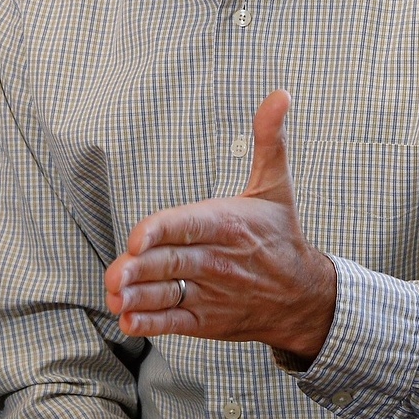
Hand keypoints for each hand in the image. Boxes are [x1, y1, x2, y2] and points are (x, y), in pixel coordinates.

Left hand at [104, 90, 336, 359]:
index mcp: (229, 224)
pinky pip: (175, 323)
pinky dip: (152, 324)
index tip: (138, 237)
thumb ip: (269, 139)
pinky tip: (129, 319)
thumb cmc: (281, 235)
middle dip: (142, 268)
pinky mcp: (206, 320)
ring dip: (139, 296)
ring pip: (169, 295)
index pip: (191, 226)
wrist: (303, 295)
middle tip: (116, 271)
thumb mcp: (278, 184)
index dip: (162, 231)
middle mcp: (218, 260)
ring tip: (116, 295)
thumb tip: (280, 95)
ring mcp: (211, 292)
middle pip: (173, 263)